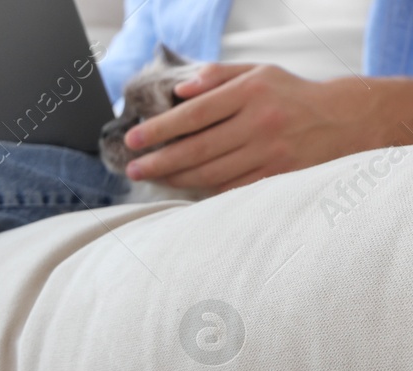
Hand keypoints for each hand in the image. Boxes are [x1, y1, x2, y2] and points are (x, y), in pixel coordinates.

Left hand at [124, 63, 391, 193]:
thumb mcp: (259, 72)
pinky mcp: (277, 176)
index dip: (160, 129)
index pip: (195, 114)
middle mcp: (260, 123)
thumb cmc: (290, 95)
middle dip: (159, 161)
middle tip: (133, 168)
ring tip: (152, 178)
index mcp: (252, 92)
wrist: (344, 120)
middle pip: (198, 149)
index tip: (133, 139)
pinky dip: (203, 191)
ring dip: (175, 179)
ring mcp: (269, 152)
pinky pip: (230, 189)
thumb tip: (179, 92)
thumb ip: (217, 77)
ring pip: (210, 173)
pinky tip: (183, 189)